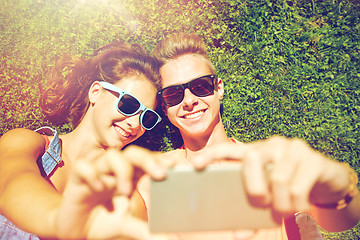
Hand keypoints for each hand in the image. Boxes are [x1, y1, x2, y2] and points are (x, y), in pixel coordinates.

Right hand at [55, 145, 172, 239]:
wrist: (75, 229)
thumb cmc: (103, 221)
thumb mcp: (126, 225)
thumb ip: (145, 229)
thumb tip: (169, 239)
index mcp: (130, 177)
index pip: (147, 161)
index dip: (161, 160)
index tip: (176, 164)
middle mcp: (115, 171)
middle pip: (133, 153)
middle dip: (148, 159)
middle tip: (160, 174)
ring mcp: (97, 172)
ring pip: (111, 155)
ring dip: (122, 170)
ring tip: (125, 191)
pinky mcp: (78, 179)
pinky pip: (84, 166)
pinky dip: (92, 174)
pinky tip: (98, 188)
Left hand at [193, 136, 353, 214]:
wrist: (326, 179)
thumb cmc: (289, 185)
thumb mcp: (270, 191)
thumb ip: (254, 202)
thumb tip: (240, 233)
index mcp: (255, 152)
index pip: (229, 149)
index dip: (211, 155)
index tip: (195, 165)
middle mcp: (271, 146)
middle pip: (251, 158)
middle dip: (253, 188)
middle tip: (261, 205)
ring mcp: (293, 149)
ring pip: (278, 177)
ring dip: (280, 205)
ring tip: (283, 215)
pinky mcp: (313, 159)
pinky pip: (298, 187)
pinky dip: (296, 206)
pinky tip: (299, 211)